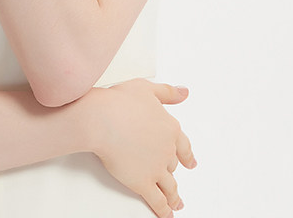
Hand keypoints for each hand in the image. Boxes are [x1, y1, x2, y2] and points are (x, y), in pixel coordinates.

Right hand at [79, 79, 196, 217]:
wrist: (102, 119)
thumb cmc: (118, 102)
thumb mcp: (146, 89)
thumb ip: (168, 93)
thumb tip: (184, 93)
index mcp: (170, 127)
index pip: (183, 145)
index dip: (187, 155)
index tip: (190, 162)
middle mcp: (166, 150)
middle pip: (172, 164)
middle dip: (171, 171)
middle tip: (172, 179)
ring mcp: (156, 168)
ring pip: (169, 185)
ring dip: (173, 196)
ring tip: (175, 203)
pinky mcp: (142, 182)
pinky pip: (158, 201)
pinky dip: (164, 210)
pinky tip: (166, 214)